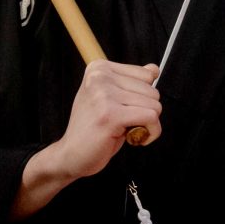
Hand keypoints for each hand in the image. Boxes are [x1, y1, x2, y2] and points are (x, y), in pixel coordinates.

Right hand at [14, 61, 160, 217]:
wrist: (70, 155)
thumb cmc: (94, 128)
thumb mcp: (112, 98)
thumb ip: (132, 82)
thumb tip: (154, 69)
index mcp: (99, 68)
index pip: (148, 74)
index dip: (144, 96)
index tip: (127, 108)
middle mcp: (99, 77)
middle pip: (152, 90)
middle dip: (146, 110)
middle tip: (124, 123)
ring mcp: (104, 96)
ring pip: (154, 105)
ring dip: (148, 123)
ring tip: (125, 130)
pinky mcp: (110, 115)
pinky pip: (151, 118)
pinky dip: (152, 132)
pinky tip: (136, 139)